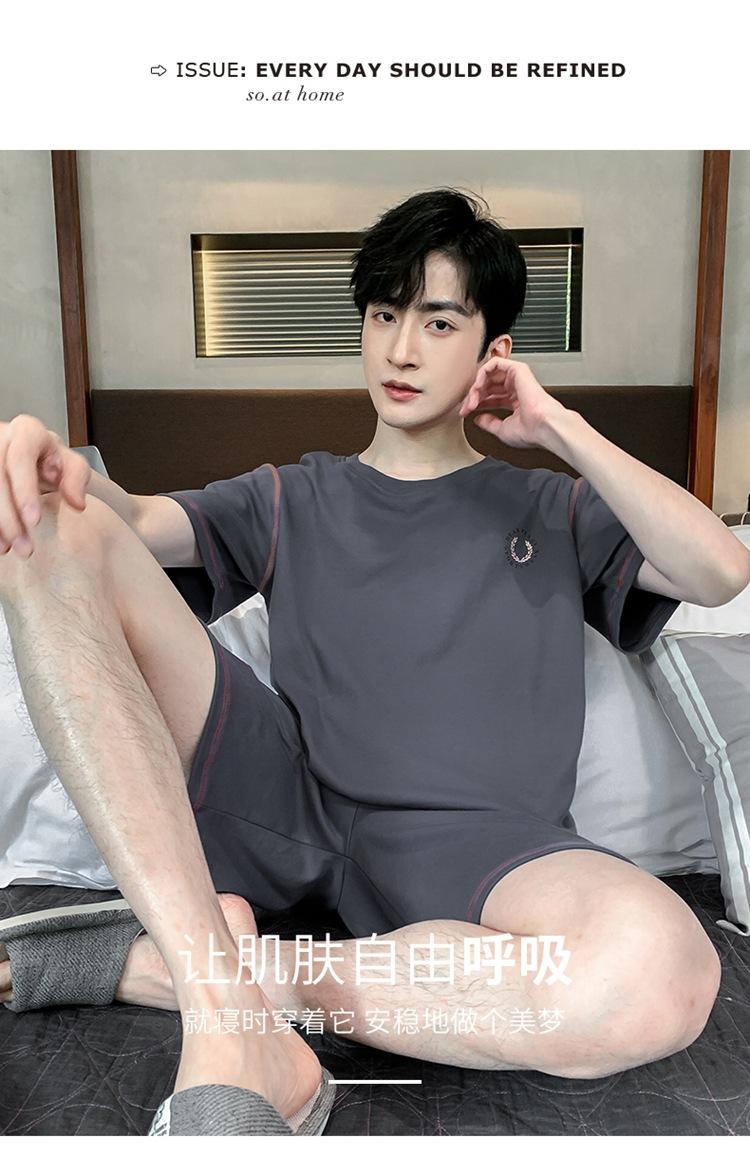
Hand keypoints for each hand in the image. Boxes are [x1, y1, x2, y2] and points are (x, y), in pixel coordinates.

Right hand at [0, 415, 90, 557]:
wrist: (32, 455)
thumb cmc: (51, 460)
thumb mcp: (71, 465)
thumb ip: (76, 479)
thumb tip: (77, 503)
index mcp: (28, 432)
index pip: (21, 458)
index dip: (24, 490)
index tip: (33, 521)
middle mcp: (1, 438)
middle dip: (9, 516)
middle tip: (24, 547)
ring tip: (11, 549)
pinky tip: (0, 542)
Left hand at [458, 357, 565, 449]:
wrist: (543, 427)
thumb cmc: (530, 431)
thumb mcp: (502, 429)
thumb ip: (489, 422)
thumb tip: (478, 419)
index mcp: (516, 401)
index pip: (491, 396)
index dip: (476, 403)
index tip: (466, 412)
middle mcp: (517, 388)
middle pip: (488, 385)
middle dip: (473, 396)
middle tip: (466, 407)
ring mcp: (517, 378)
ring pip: (489, 374)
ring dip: (476, 387)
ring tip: (471, 401)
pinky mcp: (518, 369)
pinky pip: (494, 363)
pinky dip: (482, 373)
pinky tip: (478, 386)